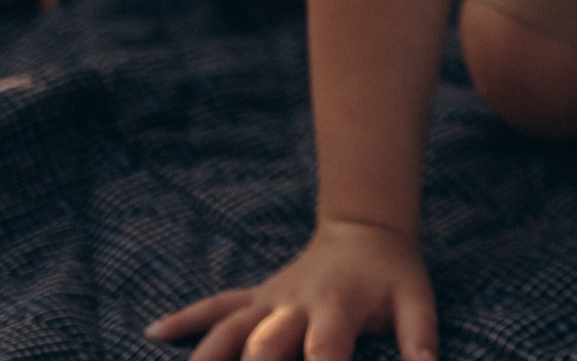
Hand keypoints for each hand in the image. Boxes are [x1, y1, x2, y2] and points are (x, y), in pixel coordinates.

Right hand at [147, 218, 438, 360]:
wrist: (365, 229)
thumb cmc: (393, 273)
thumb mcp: (418, 302)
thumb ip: (420, 340)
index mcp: (337, 308)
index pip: (325, 351)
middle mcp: (295, 304)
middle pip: (263, 346)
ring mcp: (270, 299)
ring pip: (230, 328)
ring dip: (206, 358)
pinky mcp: (257, 296)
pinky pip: (218, 305)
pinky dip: (187, 318)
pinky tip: (155, 333)